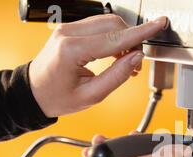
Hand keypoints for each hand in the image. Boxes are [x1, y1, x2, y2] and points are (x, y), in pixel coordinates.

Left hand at [29, 15, 166, 117]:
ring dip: (124, 39)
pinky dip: (114, 38)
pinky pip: (99, 26)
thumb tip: (137, 58)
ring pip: (108, 22)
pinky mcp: (70, 29)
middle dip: (132, 41)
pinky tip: (116, 55)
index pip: (115, 38)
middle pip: (114, 24)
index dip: (141, 33)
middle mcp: (68, 33)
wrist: (33, 92)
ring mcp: (68, 28)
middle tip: (136, 64)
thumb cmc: (57, 97)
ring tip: (126, 62)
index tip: (158, 24)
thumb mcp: (91, 96)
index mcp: (72, 50)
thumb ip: (117, 76)